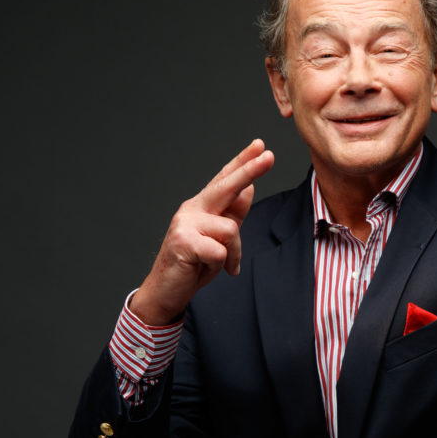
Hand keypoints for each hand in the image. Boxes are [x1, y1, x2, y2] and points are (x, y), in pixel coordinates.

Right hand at [131, 138, 274, 324]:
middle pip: (225, 187)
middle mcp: (192, 209)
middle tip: (269, 156)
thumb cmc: (193, 265)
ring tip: (219, 265)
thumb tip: (249, 189)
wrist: (167, 291)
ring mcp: (185, 223)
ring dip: (232, 254)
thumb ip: (233, 214)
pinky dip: (220, 265)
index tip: (260, 146)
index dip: (242, 163)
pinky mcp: (184, 242)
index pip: (224, 180)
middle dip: (249, 172)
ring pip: (230, 229)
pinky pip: (221, 251)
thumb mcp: (219, 239)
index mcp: (201, 207)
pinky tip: (204, 267)